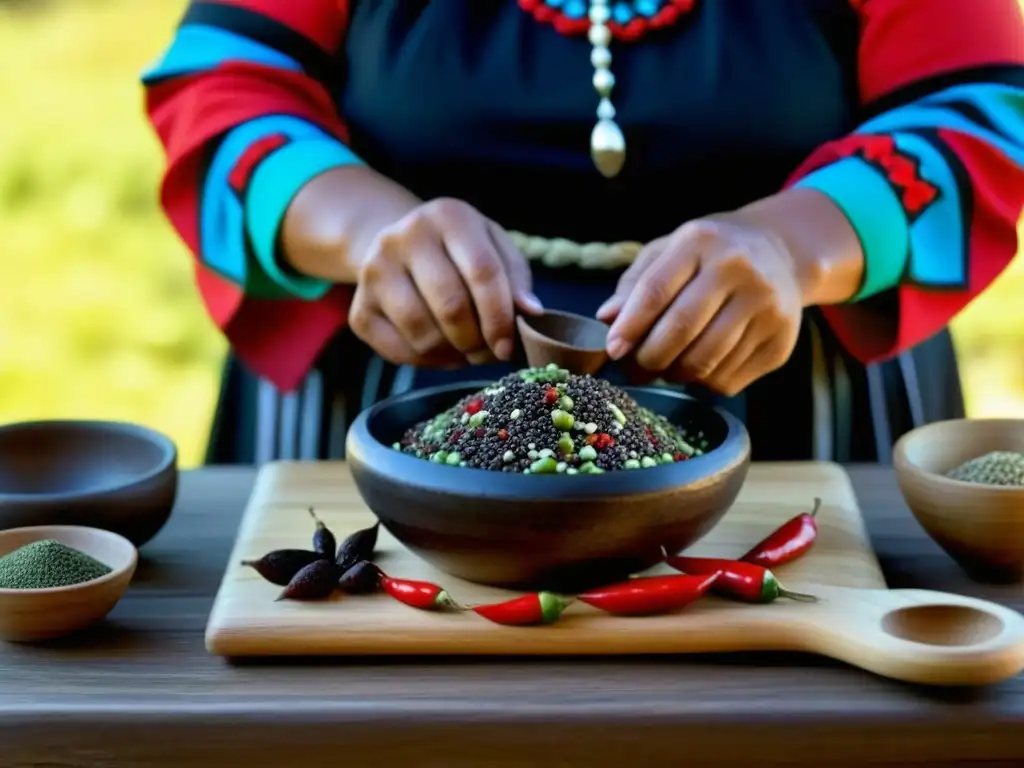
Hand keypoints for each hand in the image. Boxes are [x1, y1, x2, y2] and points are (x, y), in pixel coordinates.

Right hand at [349, 198, 542, 367]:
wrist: (401, 248)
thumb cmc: (460, 252)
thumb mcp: (494, 249)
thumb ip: (515, 279)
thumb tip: (530, 313)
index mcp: (448, 216)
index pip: (482, 272)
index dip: (500, 316)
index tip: (509, 345)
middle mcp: (404, 236)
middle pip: (450, 305)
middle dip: (476, 340)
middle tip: (489, 352)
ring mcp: (375, 271)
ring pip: (422, 331)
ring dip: (453, 353)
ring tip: (467, 351)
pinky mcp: (359, 308)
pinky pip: (397, 350)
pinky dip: (427, 361)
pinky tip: (442, 352)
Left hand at [596, 215, 803, 396]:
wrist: (780, 254)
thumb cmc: (709, 255)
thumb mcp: (669, 252)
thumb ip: (635, 284)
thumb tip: (607, 319)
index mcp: (701, 241)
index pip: (657, 289)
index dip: (630, 325)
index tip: (613, 349)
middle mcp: (739, 270)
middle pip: (681, 329)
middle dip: (648, 358)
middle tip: (634, 370)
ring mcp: (766, 307)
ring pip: (705, 362)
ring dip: (675, 374)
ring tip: (665, 368)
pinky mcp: (781, 342)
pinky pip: (728, 379)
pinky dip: (704, 382)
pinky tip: (700, 367)